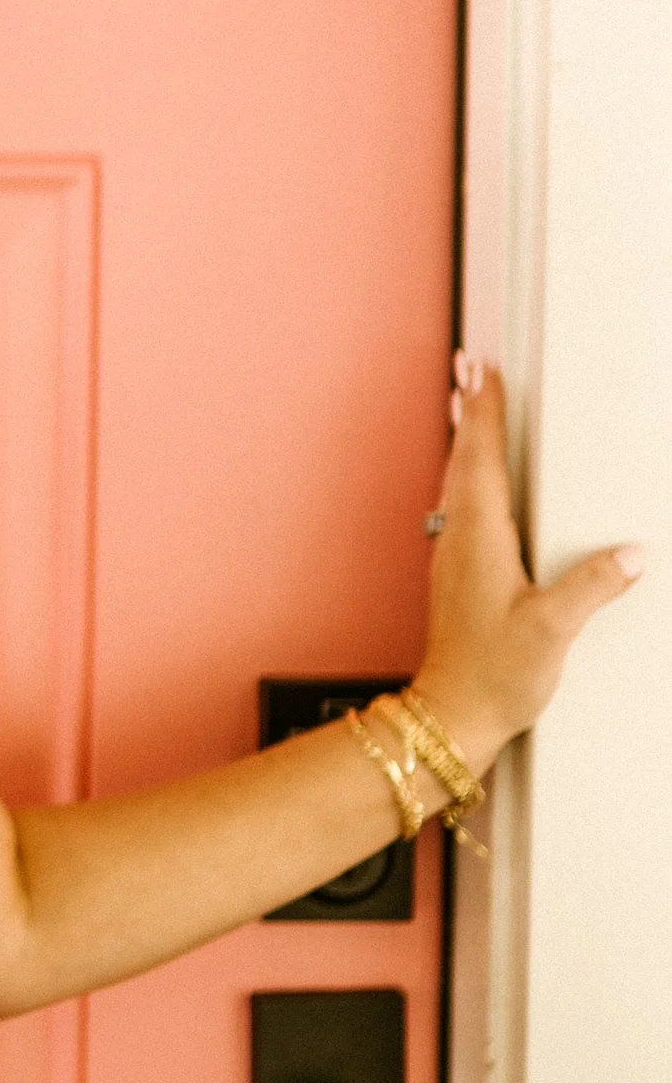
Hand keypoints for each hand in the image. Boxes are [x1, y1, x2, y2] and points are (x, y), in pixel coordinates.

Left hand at [412, 358, 643, 775]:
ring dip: (465, 440)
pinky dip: (466, 476)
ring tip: (467, 406)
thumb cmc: (495, 675)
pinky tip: (474, 483)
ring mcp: (454, 557)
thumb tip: (631, 553)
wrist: (452, 715)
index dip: (483, 411)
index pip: (481, 458)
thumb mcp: (553, 630)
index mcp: (480, 538)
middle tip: (469, 367)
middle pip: (463, 459)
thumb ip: (591, 587)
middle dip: (469, 411)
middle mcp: (460, 539)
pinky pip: (460, 507)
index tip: (480, 369)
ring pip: (457, 482)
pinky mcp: (458, 576)